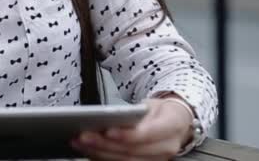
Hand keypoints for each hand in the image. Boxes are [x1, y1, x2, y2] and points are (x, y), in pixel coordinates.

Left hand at [72, 98, 193, 160]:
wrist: (177, 123)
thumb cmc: (162, 111)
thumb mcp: (153, 104)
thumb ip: (136, 113)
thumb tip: (111, 118)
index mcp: (171, 127)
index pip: (146, 134)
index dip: (126, 135)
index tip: (107, 130)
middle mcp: (166, 148)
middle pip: (132, 151)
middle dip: (105, 145)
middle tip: (83, 136)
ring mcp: (157, 160)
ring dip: (99, 153)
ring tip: (81, 142)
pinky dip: (104, 158)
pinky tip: (89, 151)